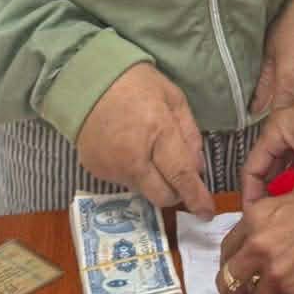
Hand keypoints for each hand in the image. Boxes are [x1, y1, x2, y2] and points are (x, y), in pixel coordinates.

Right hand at [75, 61, 214, 218]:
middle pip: (162, 195)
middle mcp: (133, 158)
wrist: (86, 80)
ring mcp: (111, 168)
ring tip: (147, 149)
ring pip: (143, 191)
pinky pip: (123, 182)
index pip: (181, 176)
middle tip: (178, 175)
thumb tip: (198, 169)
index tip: (207, 212)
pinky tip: (127, 148)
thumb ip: (189, 135)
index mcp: (157, 133)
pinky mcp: (95, 171)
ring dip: (153, 180)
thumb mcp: (173, 98)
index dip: (197, 197)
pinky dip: (132, 173)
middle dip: (176, 192)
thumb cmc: (135, 83)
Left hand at [218, 177, 293, 293]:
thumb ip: (272, 223)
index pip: (227, 250)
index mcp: (256, 219)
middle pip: (229, 281)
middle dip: (235, 290)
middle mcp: (259, 247)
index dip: (232, 263)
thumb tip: (265, 241)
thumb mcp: (293, 201)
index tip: (239, 270)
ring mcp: (277, 274)